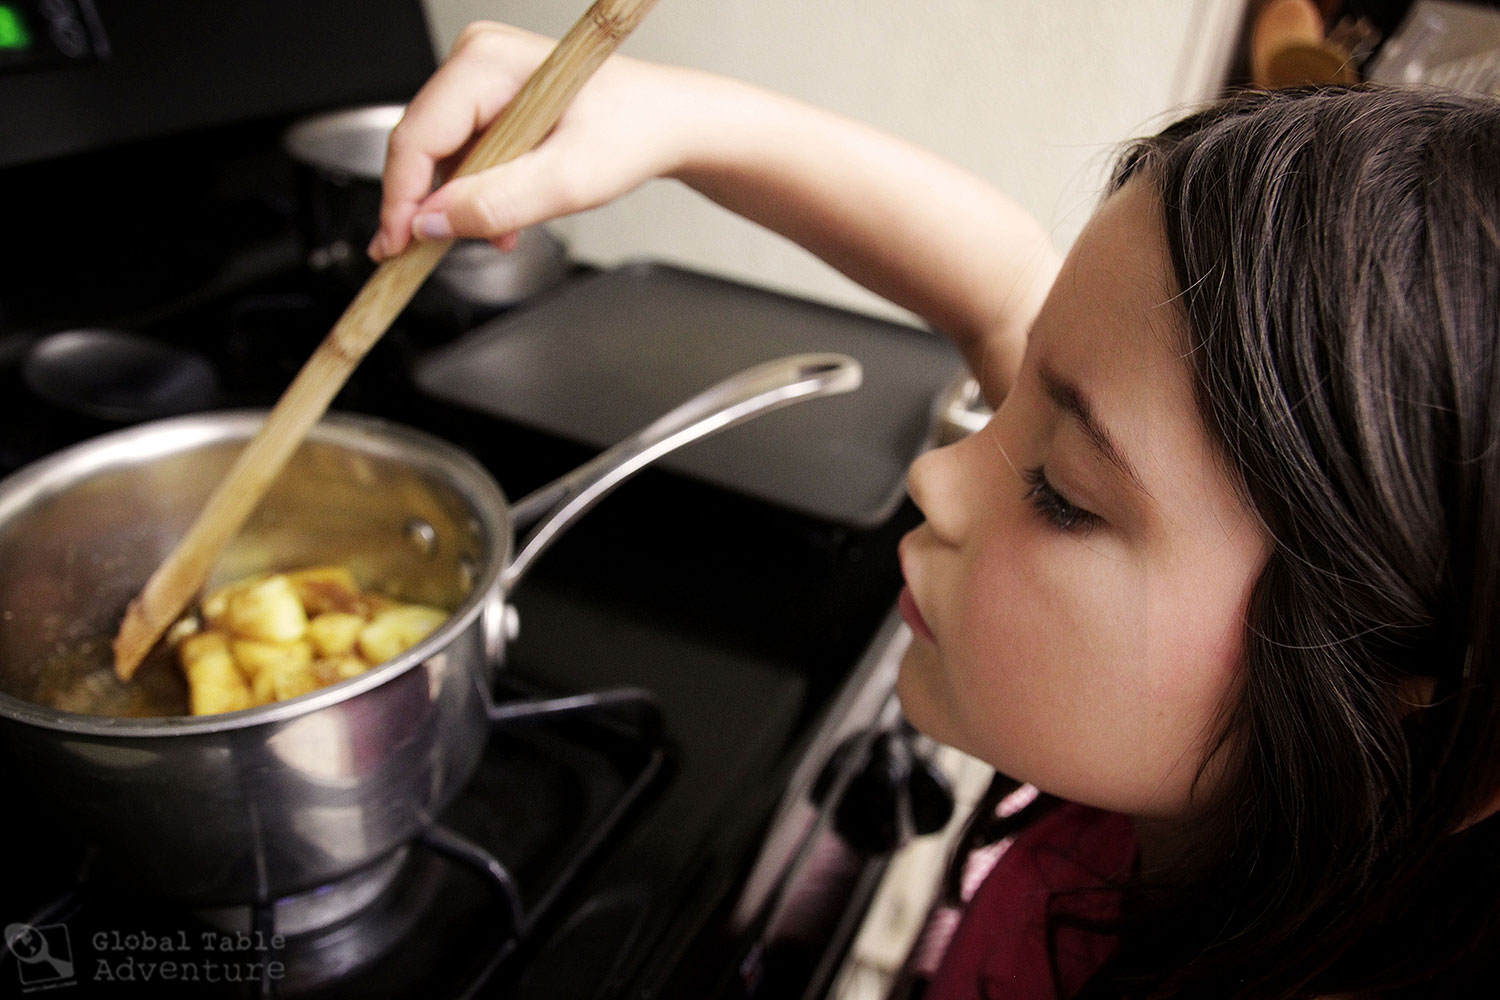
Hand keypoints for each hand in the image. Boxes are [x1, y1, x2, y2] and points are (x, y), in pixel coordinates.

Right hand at [369, 22, 689, 259]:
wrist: (667, 124)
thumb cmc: (633, 133)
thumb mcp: (568, 181)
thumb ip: (496, 204)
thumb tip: (431, 225)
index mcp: (486, 62)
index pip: (415, 137)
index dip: (400, 200)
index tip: (396, 249)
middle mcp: (476, 61)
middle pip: (421, 147)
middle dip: (428, 208)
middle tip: (426, 259)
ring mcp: (481, 80)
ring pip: (441, 159)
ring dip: (460, 207)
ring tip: (499, 235)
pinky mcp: (491, 103)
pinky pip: (464, 157)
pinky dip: (477, 196)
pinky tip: (504, 221)